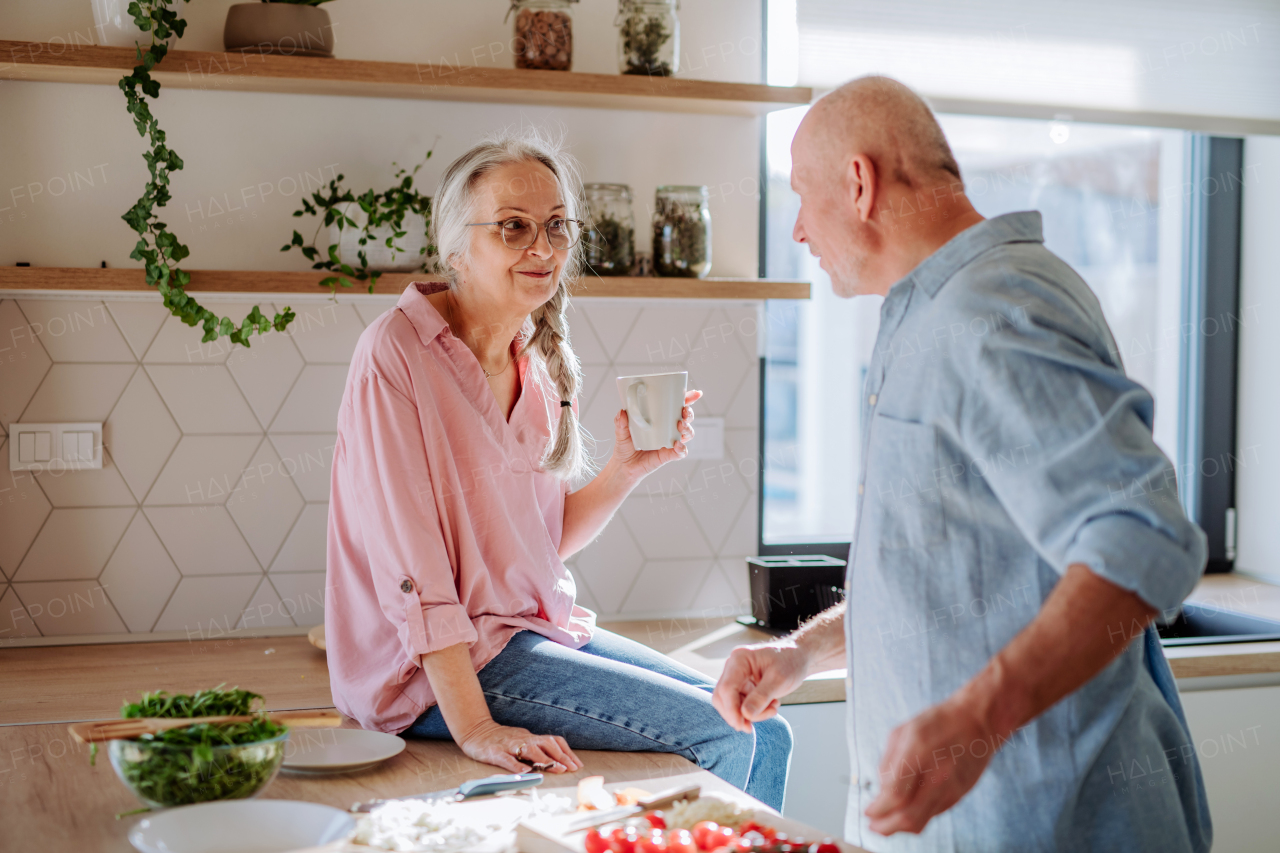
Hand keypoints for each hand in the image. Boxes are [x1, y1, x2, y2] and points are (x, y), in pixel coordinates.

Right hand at [456, 718, 583, 774]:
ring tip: (556, 769)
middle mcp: (523, 739)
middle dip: (560, 757)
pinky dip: (517, 766)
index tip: (577, 764)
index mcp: (530, 737)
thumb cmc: (501, 739)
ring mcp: (509, 745)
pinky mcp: (495, 752)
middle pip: (546, 744)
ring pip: (530, 750)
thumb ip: (535, 748)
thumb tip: (555, 759)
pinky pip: (507, 759)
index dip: (566, 752)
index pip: (553, 741)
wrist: (476, 731)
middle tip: (570, 768)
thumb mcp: (521, 740)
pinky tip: (525, 772)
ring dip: (545, 760)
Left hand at [612, 389, 702, 479]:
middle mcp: (669, 429)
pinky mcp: (668, 455)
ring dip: (687, 428)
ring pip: (687, 433)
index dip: (688, 399)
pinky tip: (677, 445)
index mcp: (661, 419)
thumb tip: (622, 412)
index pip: (677, 407)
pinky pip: (681, 452)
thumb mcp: (621, 432)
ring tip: (680, 425)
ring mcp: (670, 442)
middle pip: (686, 418)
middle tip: (684, 411)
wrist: (624, 466)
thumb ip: (620, 422)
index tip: (696, 394)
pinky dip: (682, 448)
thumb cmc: (625, 446)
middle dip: (689, 413)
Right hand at [711, 640, 810, 732]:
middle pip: (723, 697)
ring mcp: (738, 677)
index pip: (727, 688)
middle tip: (751, 727)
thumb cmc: (791, 662)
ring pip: (732, 703)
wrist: (800, 656)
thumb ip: (762, 697)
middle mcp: (734, 667)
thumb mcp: (779, 680)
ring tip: (773, 709)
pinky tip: (771, 706)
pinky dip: (755, 710)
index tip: (742, 726)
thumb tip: (745, 715)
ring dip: (749, 714)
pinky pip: (742, 704)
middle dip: (737, 714)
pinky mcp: (744, 685)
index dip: (731, 709)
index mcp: (740, 659)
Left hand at [864, 697, 995, 835]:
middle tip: (873, 826)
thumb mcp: (903, 731)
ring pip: (921, 821)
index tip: (867, 812)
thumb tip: (881, 791)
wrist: (977, 722)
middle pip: (907, 817)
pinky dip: (916, 817)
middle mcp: (937, 774)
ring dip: (899, 827)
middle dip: (885, 827)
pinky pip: (932, 814)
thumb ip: (888, 762)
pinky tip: (906, 811)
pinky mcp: (958, 795)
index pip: (894, 794)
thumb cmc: (938, 722)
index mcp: (918, 752)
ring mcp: (950, 787)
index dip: (877, 809)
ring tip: (886, 824)